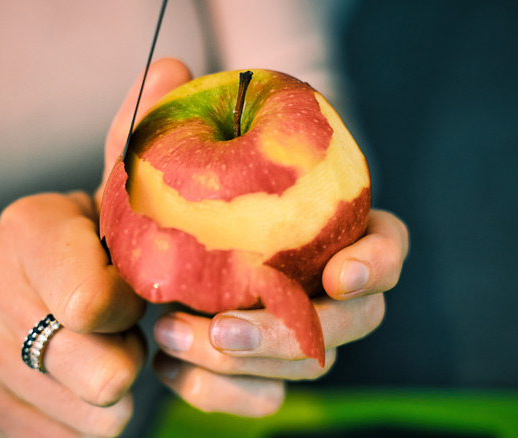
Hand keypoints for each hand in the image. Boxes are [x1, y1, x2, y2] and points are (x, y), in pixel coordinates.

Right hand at [0, 192, 145, 436]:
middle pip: (103, 375)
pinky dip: (81, 419)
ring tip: (91, 350)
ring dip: (109, 392)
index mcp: (26, 227)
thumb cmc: (81, 250)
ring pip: (96, 418)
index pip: (94, 305)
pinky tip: (69, 380)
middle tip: (117, 334)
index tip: (129, 297)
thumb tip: (171, 177)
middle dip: (128, 358)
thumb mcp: (109, 214)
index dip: (129, 311)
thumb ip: (141, 199)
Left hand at [97, 57, 408, 417]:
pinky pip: (261, 399)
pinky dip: (216, 392)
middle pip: (355, 322)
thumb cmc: (156, 210)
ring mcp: (301, 336)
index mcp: (328, 230)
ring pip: (308, 368)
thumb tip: (170, 70)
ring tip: (170, 335)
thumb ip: (155, 120)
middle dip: (294, 332)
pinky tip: (168, 366)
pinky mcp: (263, 375)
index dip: (379, 263)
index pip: (387, 244)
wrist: (131, 269)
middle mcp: (326, 288)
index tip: (337, 274)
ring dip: (243, 363)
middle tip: (224, 327)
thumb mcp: (146, 165)